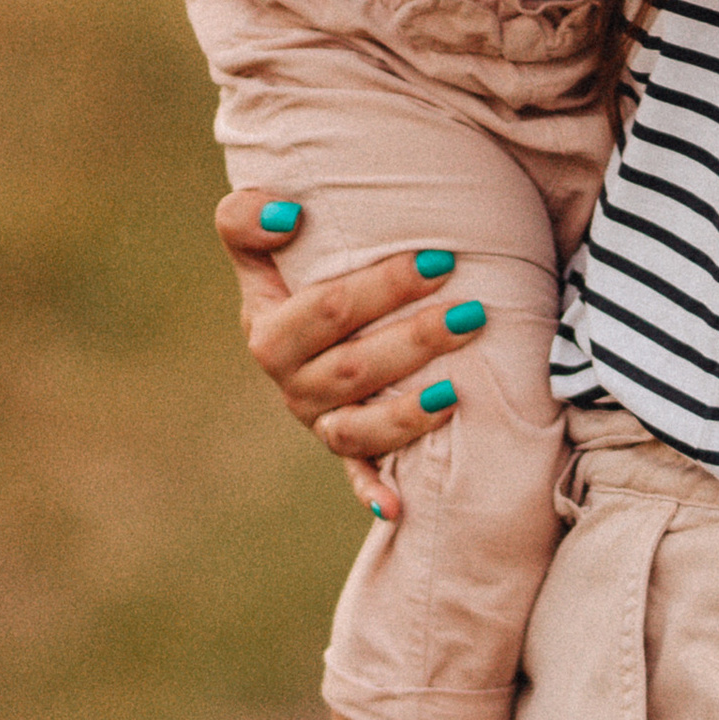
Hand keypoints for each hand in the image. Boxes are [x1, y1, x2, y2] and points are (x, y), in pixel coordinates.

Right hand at [217, 194, 488, 499]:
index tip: (440, 260)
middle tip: (472, 312)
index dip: (381, 287)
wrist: (304, 315)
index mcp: (267, 330)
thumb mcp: (255, 240)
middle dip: (414, 341)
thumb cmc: (294, 264)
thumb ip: (246, 219)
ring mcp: (317, 420)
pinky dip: (372, 492)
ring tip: (457, 391)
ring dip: (407, 415)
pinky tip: (398, 507)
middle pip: (352, 368)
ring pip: (358, 428)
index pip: (325, 310)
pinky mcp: (344, 449)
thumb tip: (286, 212)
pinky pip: (357, 474)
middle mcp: (290, 382)